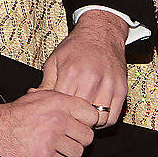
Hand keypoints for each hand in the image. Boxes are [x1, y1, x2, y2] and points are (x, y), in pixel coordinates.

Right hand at [0, 90, 98, 156]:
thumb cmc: (19, 112)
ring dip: (68, 153)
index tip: (80, 125)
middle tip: (67, 138)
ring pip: (78, 153)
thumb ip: (63, 100)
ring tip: (56, 146)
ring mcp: (52, 138)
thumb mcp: (41, 96)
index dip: (87, 122)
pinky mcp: (45, 156)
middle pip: (87, 137)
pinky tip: (50, 155)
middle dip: (78, 139)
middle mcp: (58, 119)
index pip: (92, 115)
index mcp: (59, 102)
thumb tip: (85, 109)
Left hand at [39, 9, 127, 127]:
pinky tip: (95, 114)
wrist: (101, 34)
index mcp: (72, 72)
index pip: (63, 105)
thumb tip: (35, 97)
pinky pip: (113, 117)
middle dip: (73, 117)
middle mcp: (92, 79)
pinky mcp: (121, 90)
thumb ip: (46, 82)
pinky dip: (103, 121)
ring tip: (82, 115)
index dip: (59, 110)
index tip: (57, 109)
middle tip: (69, 115)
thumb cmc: (76, 47)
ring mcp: (109, 85)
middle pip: (80, 114)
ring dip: (89, 122)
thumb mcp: (55, 60)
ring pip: (98, 119)